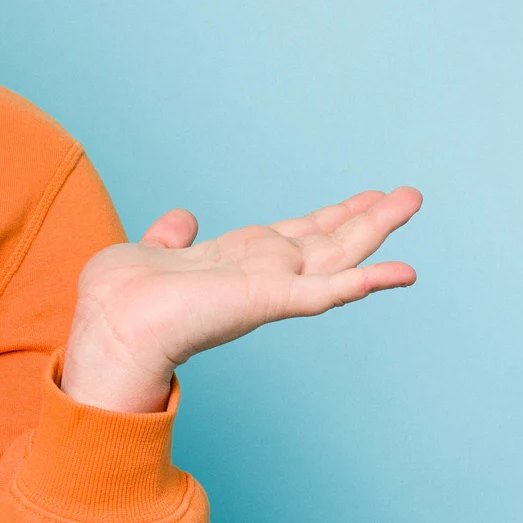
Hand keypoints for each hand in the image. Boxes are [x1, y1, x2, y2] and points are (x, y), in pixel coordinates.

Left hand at [61, 187, 423, 413]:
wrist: (110, 326)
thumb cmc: (120, 299)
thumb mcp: (150, 252)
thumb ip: (171, 237)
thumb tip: (182, 218)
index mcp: (236, 261)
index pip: (295, 234)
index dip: (329, 216)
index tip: (364, 197)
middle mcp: (260, 274)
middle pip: (327, 240)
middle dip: (367, 218)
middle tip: (409, 195)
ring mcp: (269, 288)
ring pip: (337, 255)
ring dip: (376, 230)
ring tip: (412, 203)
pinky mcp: (269, 300)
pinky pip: (326, 291)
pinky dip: (364, 282)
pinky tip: (401, 271)